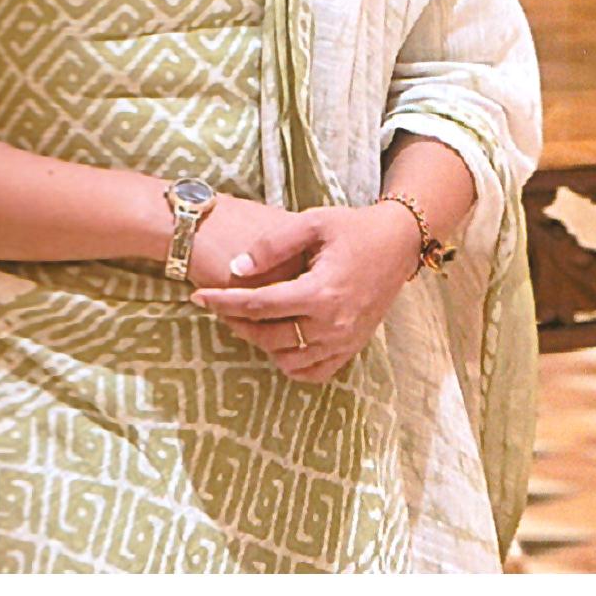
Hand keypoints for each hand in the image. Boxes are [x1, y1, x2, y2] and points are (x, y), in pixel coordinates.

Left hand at [188, 202, 421, 382]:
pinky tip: (277, 342)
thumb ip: (272, 245)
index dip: (224, 303)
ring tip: (246, 320)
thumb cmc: (351, 229)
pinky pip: (313, 372)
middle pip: (268, 337)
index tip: (199, 297)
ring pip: (287, 360)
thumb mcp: (311, 223)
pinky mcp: (352, 348)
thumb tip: (237, 269)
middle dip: (236, 323)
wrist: (396, 244)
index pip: (259, 306)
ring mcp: (344, 341)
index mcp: (321, 292)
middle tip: (218, 306)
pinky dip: (290, 364)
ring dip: (260, 343)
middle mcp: (333, 324)